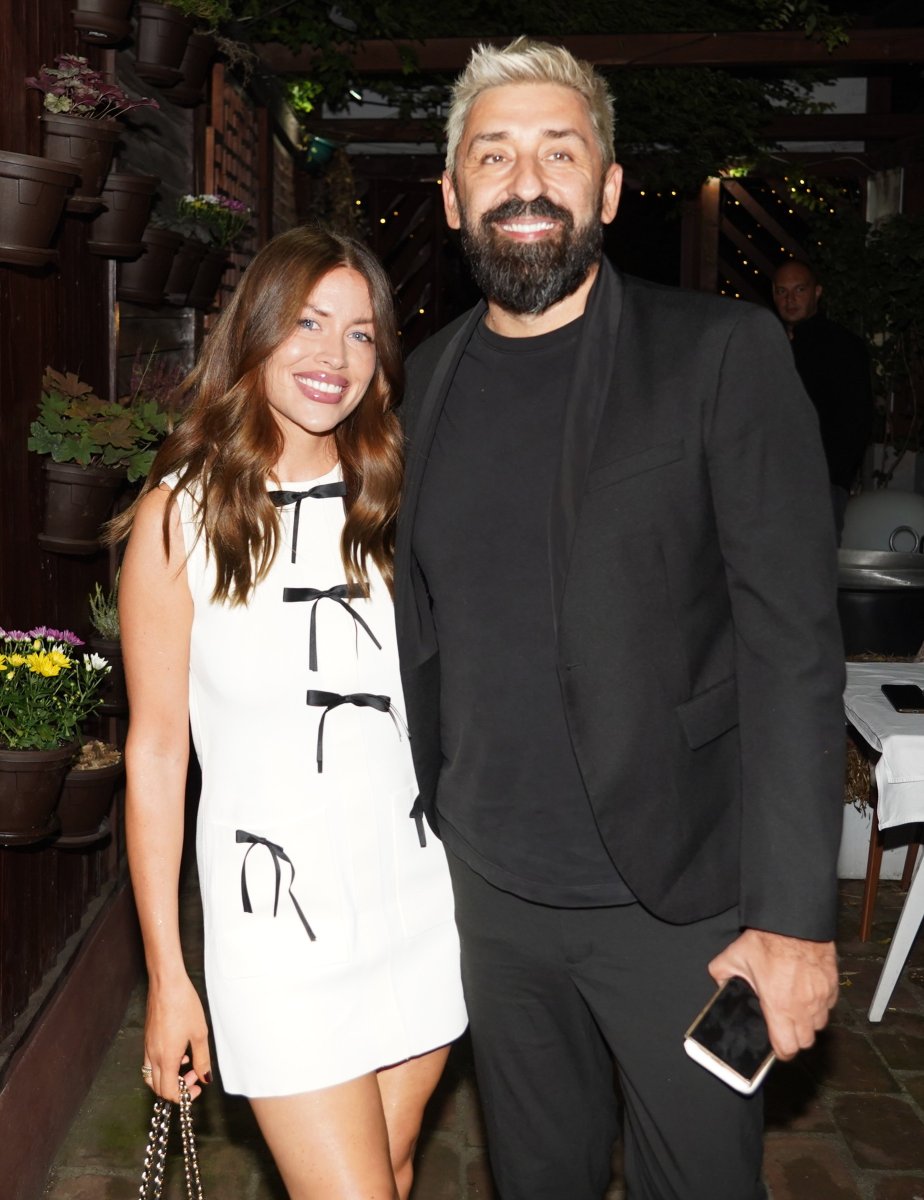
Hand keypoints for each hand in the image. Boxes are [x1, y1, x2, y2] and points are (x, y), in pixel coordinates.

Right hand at [142, 974, 211, 1102]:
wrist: (167, 984)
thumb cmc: (184, 1005)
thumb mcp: (199, 1034)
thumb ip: (202, 1059)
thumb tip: (205, 1078)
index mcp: (167, 1058)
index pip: (169, 1092)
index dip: (183, 1097)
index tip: (197, 1088)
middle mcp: (153, 1056)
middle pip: (158, 1088)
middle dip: (176, 1089)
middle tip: (193, 1078)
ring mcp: (147, 1048)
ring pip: (152, 1076)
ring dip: (168, 1078)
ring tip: (187, 1065)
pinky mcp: (147, 1039)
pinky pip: (151, 1062)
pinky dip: (163, 1066)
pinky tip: (179, 1051)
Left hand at [708, 929, 837, 1059]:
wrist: (795, 921)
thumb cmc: (768, 939)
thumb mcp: (734, 956)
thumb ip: (721, 975)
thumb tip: (719, 985)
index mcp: (779, 1006)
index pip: (787, 1048)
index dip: (780, 1051)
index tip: (775, 1045)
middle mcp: (804, 1007)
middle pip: (805, 1041)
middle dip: (794, 1038)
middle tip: (782, 1025)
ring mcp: (821, 997)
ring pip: (819, 1024)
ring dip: (807, 1022)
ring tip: (794, 1008)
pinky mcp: (833, 986)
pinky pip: (828, 1005)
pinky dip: (819, 1005)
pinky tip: (806, 992)